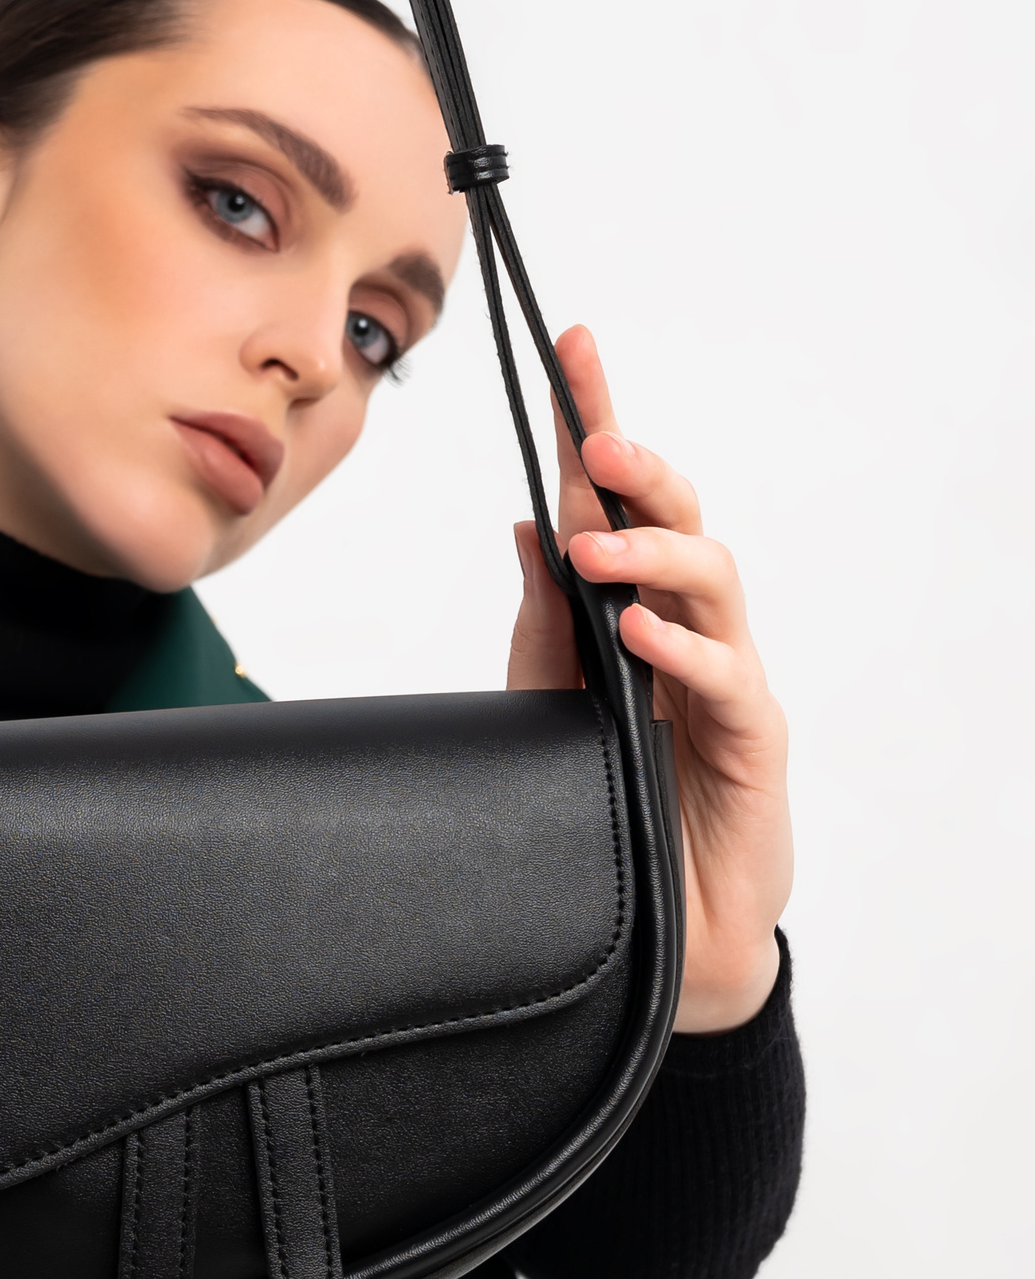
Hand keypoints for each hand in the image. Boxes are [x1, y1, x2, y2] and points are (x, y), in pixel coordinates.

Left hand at [506, 327, 791, 1034]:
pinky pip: (728, 677)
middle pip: (676, 516)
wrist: (660, 931)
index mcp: (631, 602)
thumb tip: (527, 525)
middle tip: (591, 436)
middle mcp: (684, 623)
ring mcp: (724, 674)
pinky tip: (636, 631)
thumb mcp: (550, 699)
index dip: (594, 423)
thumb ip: (544, 618)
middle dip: (637, 464)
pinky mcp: (752, 738)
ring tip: (591, 542)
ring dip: (650, 549)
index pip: (612, 499)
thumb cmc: (606, 798)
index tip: (572, 347)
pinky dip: (681, 647)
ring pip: (711, 577)